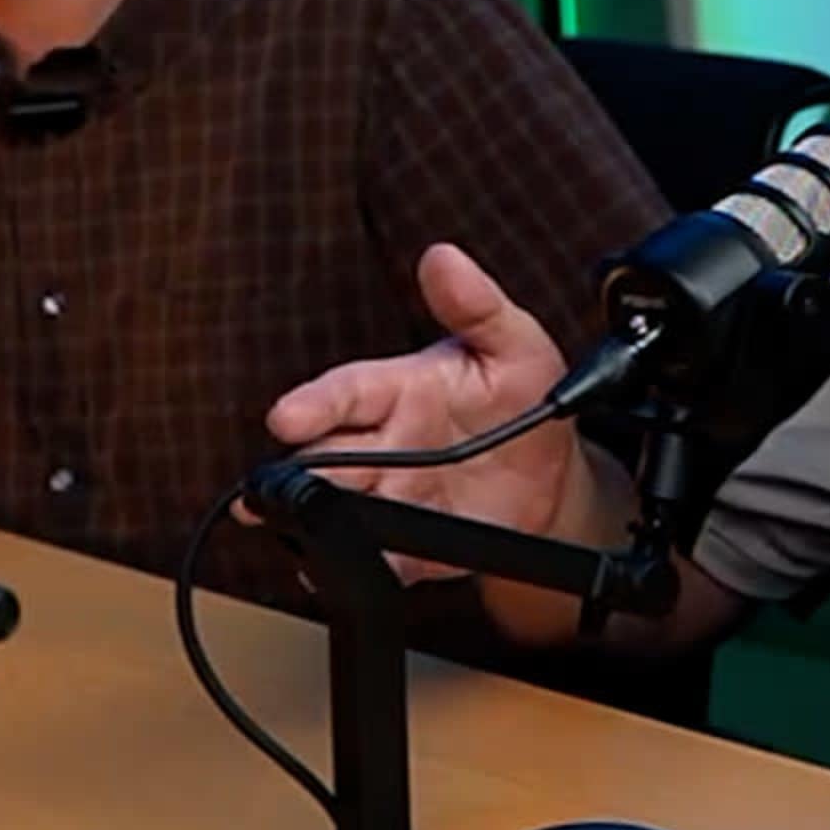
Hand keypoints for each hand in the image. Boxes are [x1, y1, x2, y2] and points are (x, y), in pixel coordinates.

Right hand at [261, 244, 602, 579]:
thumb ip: (478, 305)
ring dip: (314, 520)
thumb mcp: (515, 343)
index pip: (347, 391)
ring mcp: (391, 495)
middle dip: (297, 471)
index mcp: (399, 389)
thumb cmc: (522, 397)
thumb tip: (444, 258)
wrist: (554, 474)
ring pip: (338, 508)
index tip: (286, 416)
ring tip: (294, 531)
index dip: (315, 403)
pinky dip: (352, 567)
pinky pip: (374, 558)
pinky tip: (332, 571)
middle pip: (326, 456)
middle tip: (275, 485)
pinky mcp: (407, 543)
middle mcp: (383, 442)